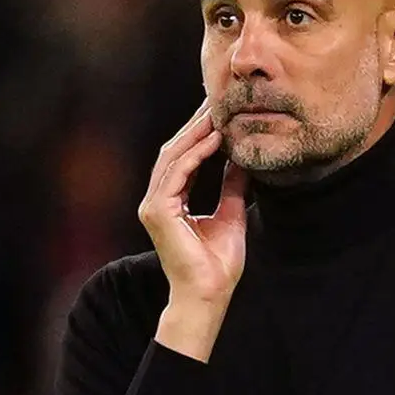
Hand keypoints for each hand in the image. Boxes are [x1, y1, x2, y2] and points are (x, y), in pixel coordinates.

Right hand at [140, 107, 247, 361]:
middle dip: (196, 124)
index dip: (200, 133)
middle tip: (216, 99)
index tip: (219, 112)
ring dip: (196, 133)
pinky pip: (176, 174)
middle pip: (175, 151)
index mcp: (170, 202)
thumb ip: (232, 186)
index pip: (183, 158)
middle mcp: (157, 201)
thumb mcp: (231, 214)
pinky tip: (214, 139)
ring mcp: (153, 206)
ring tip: (217, 112)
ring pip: (173, 157)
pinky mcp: (157, 212)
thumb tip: (241, 159)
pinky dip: (195, 155)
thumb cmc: (218, 266)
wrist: (209, 295)